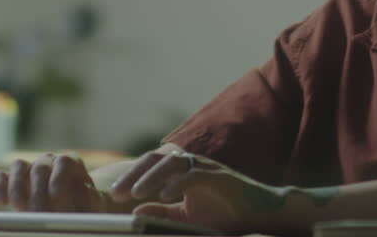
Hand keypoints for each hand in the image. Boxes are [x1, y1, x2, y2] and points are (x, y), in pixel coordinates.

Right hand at [0, 153, 108, 211]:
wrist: (74, 209)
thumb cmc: (88, 206)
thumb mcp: (96, 203)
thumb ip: (91, 198)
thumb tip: (85, 195)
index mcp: (71, 163)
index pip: (63, 162)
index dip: (59, 178)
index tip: (57, 197)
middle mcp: (49, 161)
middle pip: (39, 167)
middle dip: (38, 192)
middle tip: (39, 213)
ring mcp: (29, 169)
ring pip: (18, 166)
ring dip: (17, 187)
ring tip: (20, 208)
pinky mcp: (12, 181)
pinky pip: (1, 177)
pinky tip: (2, 202)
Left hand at [111, 151, 295, 233]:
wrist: (261, 214)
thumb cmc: (225, 213)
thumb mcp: (187, 216)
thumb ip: (163, 212)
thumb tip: (135, 211)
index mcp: (182, 171)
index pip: (151, 166)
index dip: (132, 177)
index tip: (115, 195)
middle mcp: (192, 164)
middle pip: (156, 159)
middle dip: (134, 175)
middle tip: (117, 192)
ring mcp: (207, 168)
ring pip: (173, 163)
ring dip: (152, 177)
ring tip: (136, 193)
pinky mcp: (221, 176)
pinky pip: (195, 175)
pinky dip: (178, 183)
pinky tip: (165, 195)